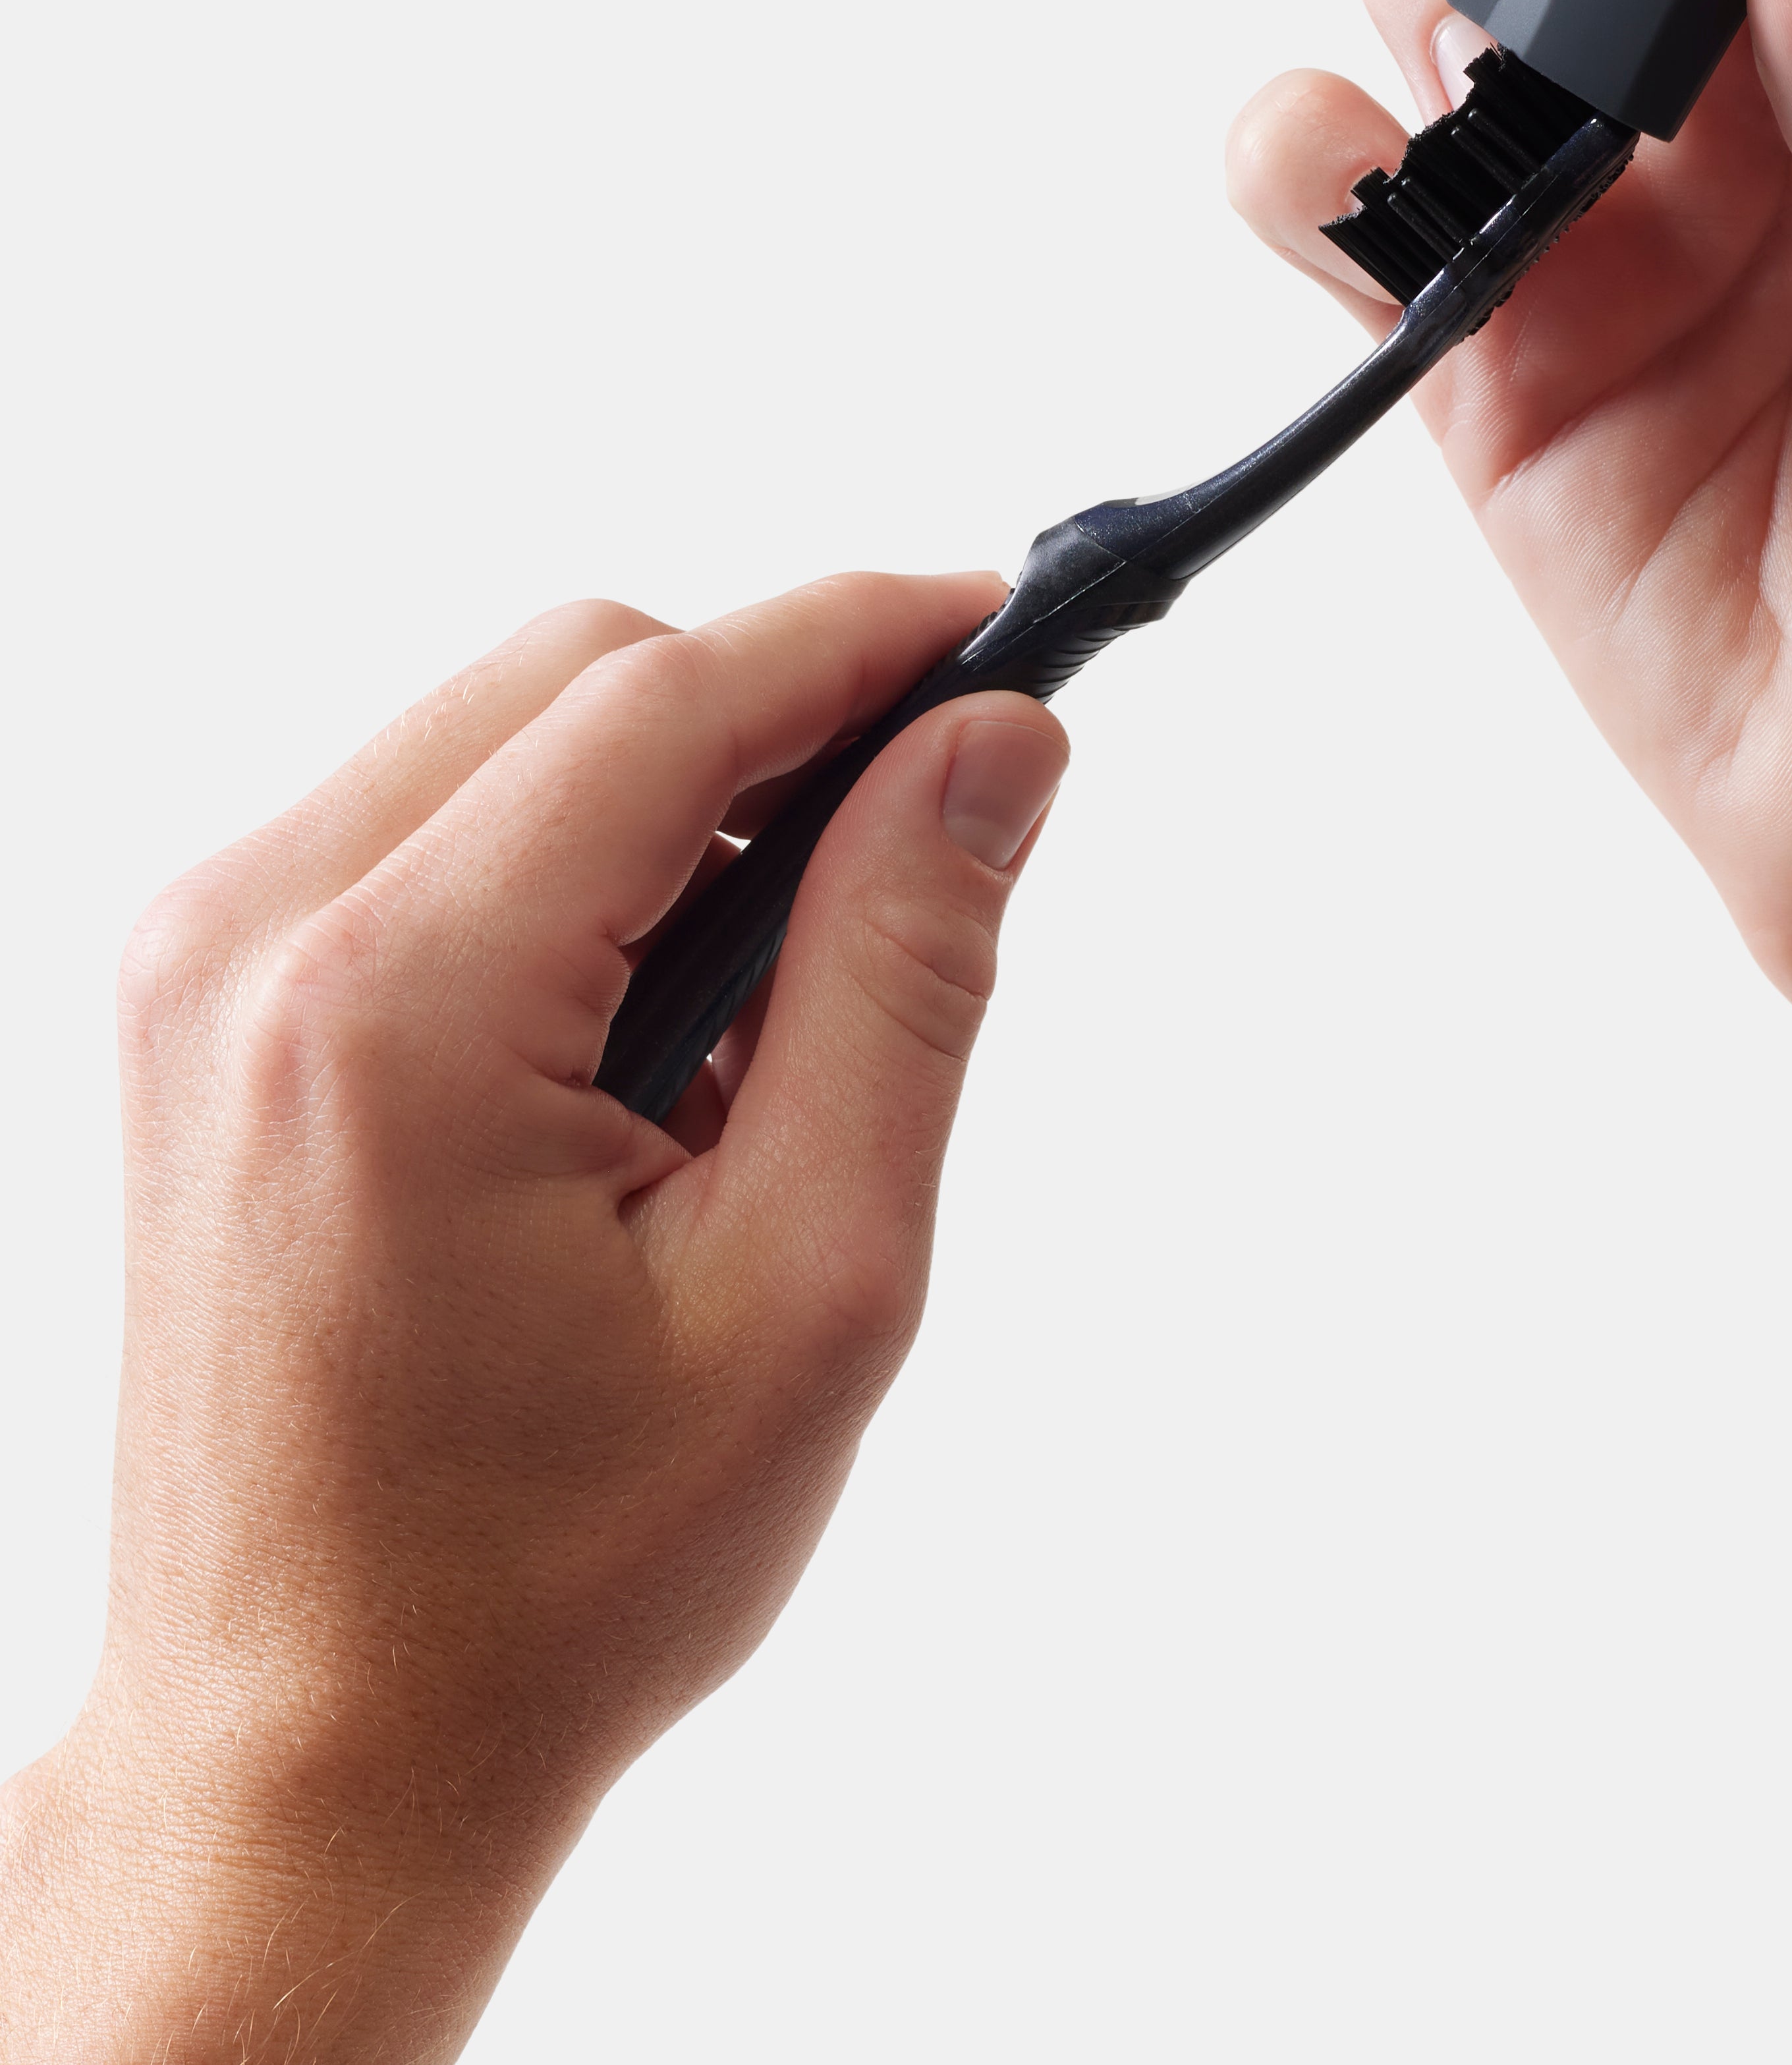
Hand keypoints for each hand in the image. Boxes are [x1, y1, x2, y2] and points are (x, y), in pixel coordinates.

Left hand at [0, 576, 1066, 2063]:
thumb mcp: (811, 1282)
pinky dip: (567, 861)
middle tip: (920, 852)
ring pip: (502, 728)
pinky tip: (638, 1037)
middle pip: (578, 673)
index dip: (865, 634)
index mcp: (395, 1007)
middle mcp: (253, 938)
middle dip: (774, 716)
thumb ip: (903, 970)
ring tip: (757, 1023)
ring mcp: (199, 962)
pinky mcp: (201, 999)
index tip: (1009, 627)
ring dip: (671, 800)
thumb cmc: (557, 1577)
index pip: (668, 695)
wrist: (308, 1747)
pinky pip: (426, 817)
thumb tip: (994, 746)